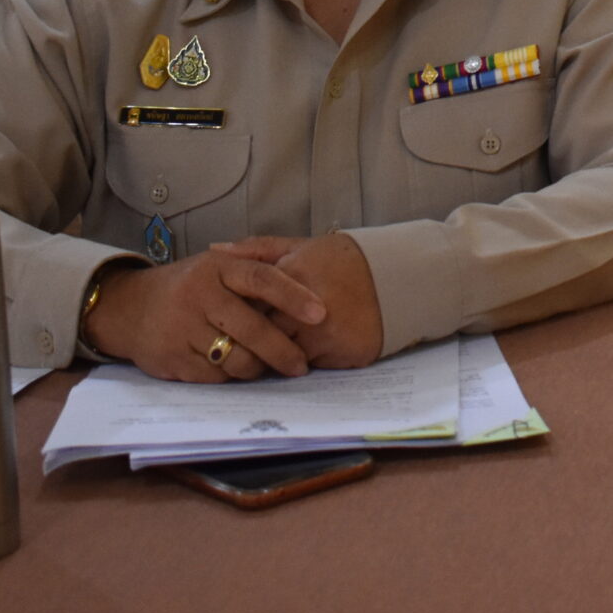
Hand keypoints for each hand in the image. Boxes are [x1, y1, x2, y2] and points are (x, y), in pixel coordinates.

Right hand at [83, 251, 325, 380]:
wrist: (130, 308)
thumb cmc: (191, 286)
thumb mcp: (218, 265)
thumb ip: (257, 267)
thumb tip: (304, 278)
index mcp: (218, 267)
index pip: (262, 279)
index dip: (294, 296)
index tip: (321, 313)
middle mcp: (199, 295)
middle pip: (253, 328)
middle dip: (283, 350)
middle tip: (302, 364)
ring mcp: (182, 328)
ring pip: (235, 358)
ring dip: (258, 367)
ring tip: (268, 367)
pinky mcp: (171, 358)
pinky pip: (214, 377)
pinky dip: (229, 377)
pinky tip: (235, 369)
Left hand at [207, 233, 384, 368]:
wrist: (398, 278)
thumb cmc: (343, 261)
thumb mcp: (302, 246)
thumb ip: (258, 249)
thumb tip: (214, 249)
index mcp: (294, 275)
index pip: (249, 302)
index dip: (239, 311)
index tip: (230, 316)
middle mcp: (308, 307)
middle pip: (262, 334)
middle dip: (252, 339)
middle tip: (242, 342)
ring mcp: (327, 334)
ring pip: (284, 355)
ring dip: (276, 355)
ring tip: (270, 350)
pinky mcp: (344, 354)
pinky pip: (311, 366)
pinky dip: (303, 362)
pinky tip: (302, 353)